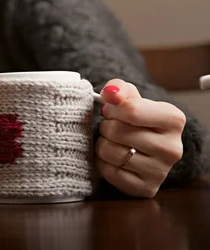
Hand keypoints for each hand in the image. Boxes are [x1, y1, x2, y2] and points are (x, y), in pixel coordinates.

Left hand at [95, 79, 184, 197]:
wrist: (143, 145)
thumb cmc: (135, 118)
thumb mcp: (130, 97)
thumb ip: (118, 89)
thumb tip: (110, 93)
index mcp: (174, 119)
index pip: (130, 110)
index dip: (112, 108)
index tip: (110, 110)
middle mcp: (173, 148)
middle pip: (117, 131)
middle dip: (106, 126)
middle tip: (111, 127)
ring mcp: (161, 171)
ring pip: (110, 152)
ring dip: (102, 143)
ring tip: (112, 141)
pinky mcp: (147, 188)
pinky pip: (109, 172)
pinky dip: (102, 162)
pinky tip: (112, 157)